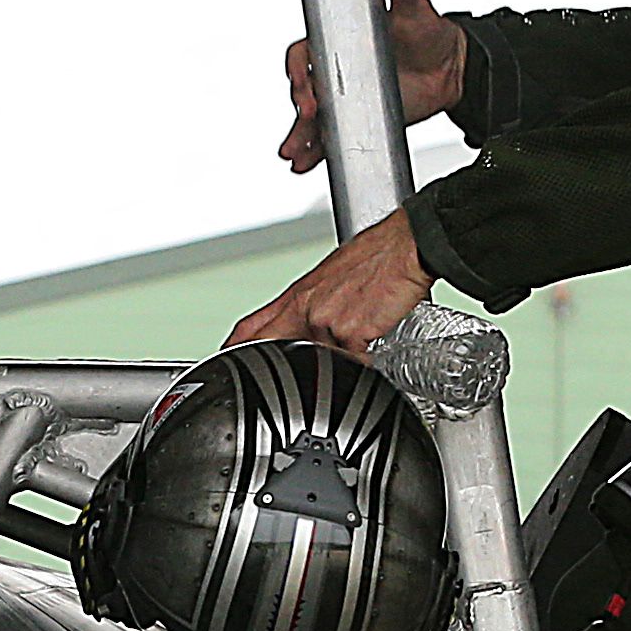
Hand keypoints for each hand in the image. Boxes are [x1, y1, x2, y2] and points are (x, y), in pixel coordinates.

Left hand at [229, 210, 437, 353]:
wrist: (408, 246)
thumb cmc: (380, 256)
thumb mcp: (335, 277)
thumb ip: (319, 306)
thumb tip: (318, 328)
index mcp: (299, 294)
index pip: (251, 326)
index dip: (233, 349)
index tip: (223, 364)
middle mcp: (305, 307)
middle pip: (266, 347)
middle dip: (263, 367)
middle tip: (263, 384)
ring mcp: (324, 320)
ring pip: (317, 361)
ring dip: (335, 365)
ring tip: (358, 342)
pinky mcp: (349, 332)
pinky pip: (353, 364)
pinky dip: (365, 363)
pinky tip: (376, 345)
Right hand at [278, 0, 470, 173]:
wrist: (450, 69)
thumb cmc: (428, 34)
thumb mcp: (415, 11)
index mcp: (342, 40)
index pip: (308, 52)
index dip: (300, 68)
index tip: (306, 82)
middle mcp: (338, 69)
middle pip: (305, 88)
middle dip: (301, 104)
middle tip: (309, 115)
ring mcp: (345, 97)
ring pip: (312, 118)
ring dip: (299, 135)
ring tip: (293, 152)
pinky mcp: (357, 120)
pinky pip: (330, 138)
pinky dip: (315, 152)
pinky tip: (304, 163)